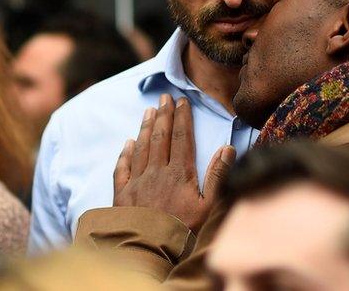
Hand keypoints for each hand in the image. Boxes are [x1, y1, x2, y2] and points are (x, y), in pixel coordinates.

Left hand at [113, 94, 235, 232]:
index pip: (182, 138)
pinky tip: (127, 142)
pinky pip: (122, 168)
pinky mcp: (122, 194)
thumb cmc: (184, 231)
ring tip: (149, 111)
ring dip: (145, 127)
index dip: (182, 118)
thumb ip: (218, 175)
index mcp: (179, 173)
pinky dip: (125, 153)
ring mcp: (137, 181)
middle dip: (164, 115)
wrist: (149, 250)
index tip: (182, 101)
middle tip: (165, 97)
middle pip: (160, 137)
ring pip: (141, 147)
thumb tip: (227, 148)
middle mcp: (156, 171)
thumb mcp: (209, 206)